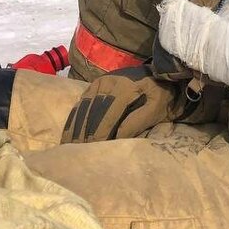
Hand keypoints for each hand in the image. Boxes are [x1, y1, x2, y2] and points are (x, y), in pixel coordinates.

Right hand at [61, 65, 177, 142]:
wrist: (159, 77)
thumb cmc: (160, 96)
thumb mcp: (155, 110)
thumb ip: (137, 122)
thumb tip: (117, 137)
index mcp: (126, 87)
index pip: (108, 114)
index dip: (100, 132)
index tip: (93, 148)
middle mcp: (109, 82)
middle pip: (92, 111)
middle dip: (85, 133)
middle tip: (78, 152)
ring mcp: (100, 82)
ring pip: (84, 107)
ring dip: (75, 127)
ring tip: (69, 146)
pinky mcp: (95, 85)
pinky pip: (82, 103)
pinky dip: (74, 119)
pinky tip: (69, 133)